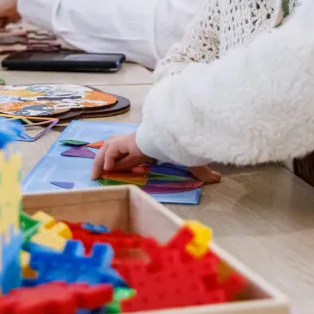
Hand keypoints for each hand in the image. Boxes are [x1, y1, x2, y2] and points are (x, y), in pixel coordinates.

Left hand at [91, 134, 222, 183]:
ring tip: (95, 175)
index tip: (113, 173)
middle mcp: (137, 142)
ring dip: (100, 160)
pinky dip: (108, 158)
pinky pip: (112, 149)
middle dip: (105, 160)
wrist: (181, 133)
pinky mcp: (128, 140)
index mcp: (147, 146)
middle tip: (98, 175)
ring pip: (108, 147)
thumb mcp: (190, 162)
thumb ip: (200, 171)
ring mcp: (131, 140)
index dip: (120, 163)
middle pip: (114, 148)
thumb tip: (218, 179)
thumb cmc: (184, 144)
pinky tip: (110, 168)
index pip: (129, 154)